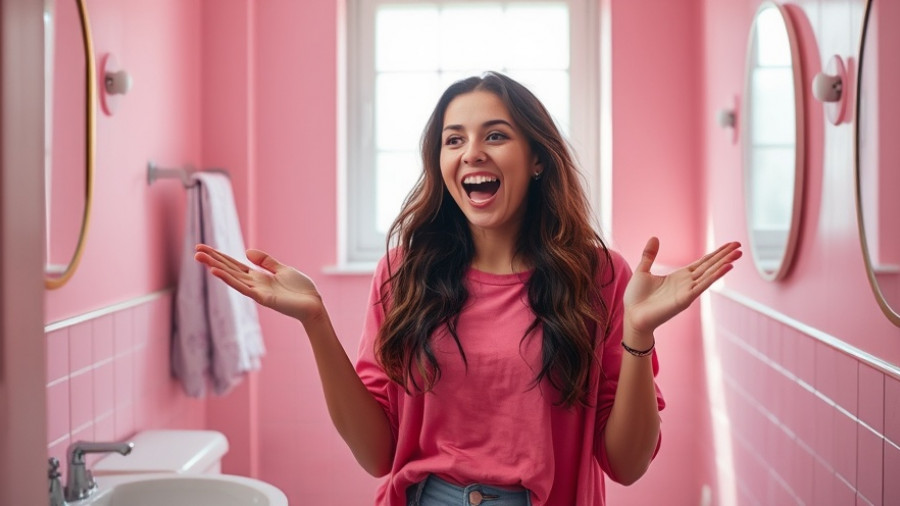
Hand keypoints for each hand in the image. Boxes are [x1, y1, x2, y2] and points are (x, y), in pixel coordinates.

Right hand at [194, 244, 325, 322]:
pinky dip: (229, 280)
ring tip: (200, 258)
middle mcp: (254, 284)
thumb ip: (266, 261)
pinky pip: (242, 287)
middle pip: (229, 269)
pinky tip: (216, 272)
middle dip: (212, 260)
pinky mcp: (262, 298)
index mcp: (258, 276)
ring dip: (215, 268)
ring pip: (232, 277)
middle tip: (195, 251)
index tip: (203, 247)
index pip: (234, 264)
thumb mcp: (282, 269)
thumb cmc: (300, 289)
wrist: (313, 305)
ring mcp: (256, 291)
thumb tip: (247, 252)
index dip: (219, 256)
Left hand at [623, 237, 741, 333]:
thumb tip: (654, 237)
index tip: (730, 245)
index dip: (716, 253)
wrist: (632, 316)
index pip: (702, 262)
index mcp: (680, 276)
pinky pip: (702, 285)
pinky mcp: (685, 299)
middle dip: (724, 256)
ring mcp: (687, 291)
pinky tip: (726, 267)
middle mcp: (687, 283)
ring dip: (724, 263)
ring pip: (709, 274)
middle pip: (710, 266)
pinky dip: (714, 276)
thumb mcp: (643, 271)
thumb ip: (650, 255)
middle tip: (739, 246)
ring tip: (738, 254)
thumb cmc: (637, 298)